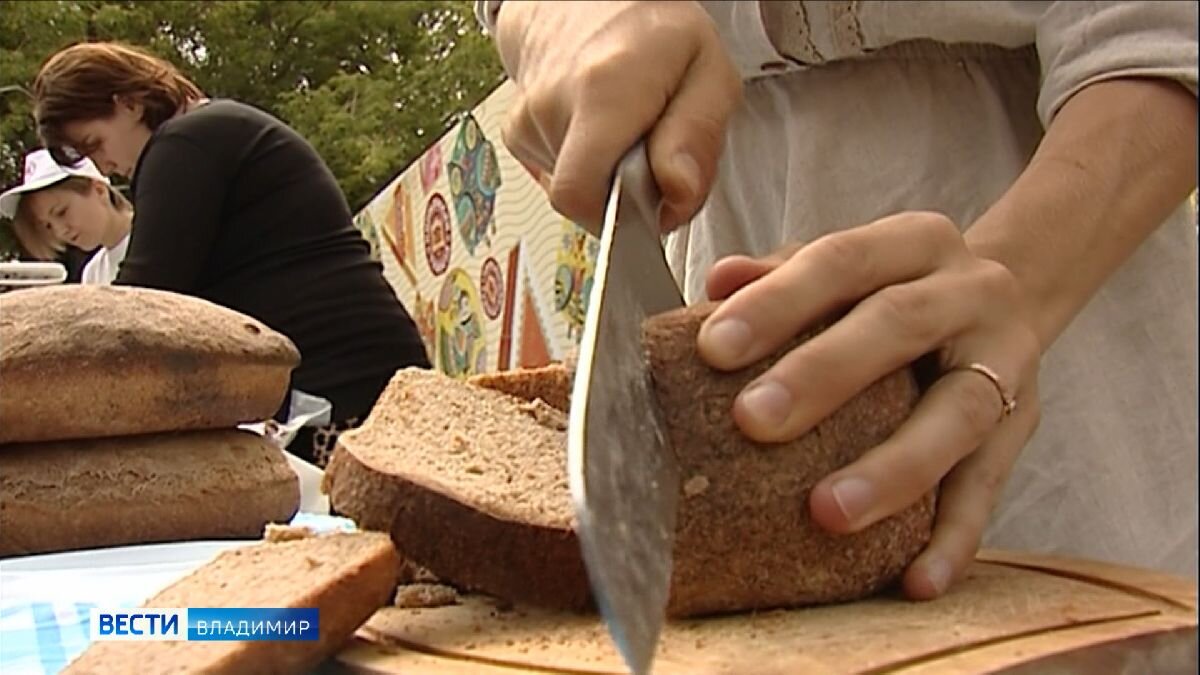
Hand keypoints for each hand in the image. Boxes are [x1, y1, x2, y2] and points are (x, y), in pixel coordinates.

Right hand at [493, 0, 741, 231]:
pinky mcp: (517, 135)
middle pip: (587, 201)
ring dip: (611, 182)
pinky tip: (604, 136)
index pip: (582, 196)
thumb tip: (677, 192)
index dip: (622, 221)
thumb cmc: (654, 34)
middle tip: (654, 158)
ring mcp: (528, 122)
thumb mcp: (709, 72)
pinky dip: (590, 171)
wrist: (590, 0)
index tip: (657, 198)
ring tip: (630, 136)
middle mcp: (552, 106)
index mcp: (602, 91)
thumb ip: (698, 136)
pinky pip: (559, 179)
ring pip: (575, 194)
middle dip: (627, 200)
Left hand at [700, 212, 1042, 598]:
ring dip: (893, 468)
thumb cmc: (895, 289)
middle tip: (752, 422)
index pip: (840, 260)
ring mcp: (1006, 359)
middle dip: (822, 374)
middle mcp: (969, 291)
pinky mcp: (1023, 427)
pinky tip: (915, 582)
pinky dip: (955, 537)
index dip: (777, 302)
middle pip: (897, 326)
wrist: (1010, 298)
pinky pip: (991, 487)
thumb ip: (782, 273)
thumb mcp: (847, 267)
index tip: (713, 349)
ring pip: (957, 414)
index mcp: (913, 242)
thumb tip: (717, 283)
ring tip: (828, 514)